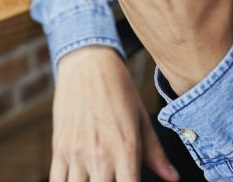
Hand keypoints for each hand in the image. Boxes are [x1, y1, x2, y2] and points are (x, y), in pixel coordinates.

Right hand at [50, 45, 179, 181]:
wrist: (88, 63)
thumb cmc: (119, 89)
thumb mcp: (142, 119)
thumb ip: (155, 154)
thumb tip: (173, 178)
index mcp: (126, 149)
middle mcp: (100, 156)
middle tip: (114, 179)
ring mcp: (76, 153)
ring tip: (97, 179)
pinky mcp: (59, 149)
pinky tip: (78, 179)